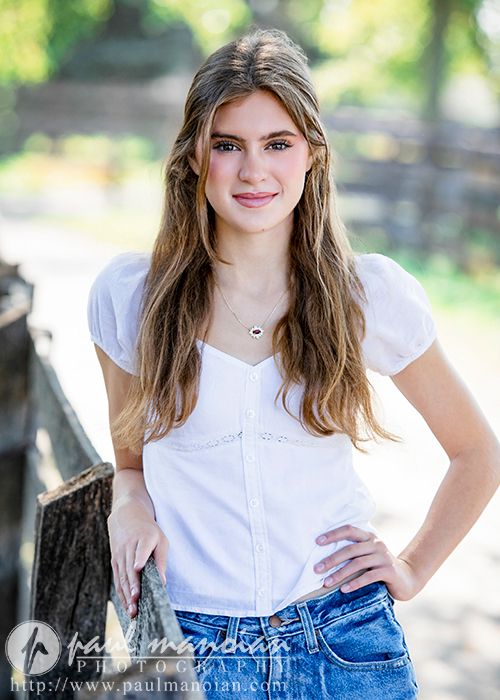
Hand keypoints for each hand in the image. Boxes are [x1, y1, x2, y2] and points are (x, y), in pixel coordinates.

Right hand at [108, 496, 168, 617]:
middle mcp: (129, 545)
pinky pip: (117, 579)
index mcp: (144, 537)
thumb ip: (161, 559)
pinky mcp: (114, 560)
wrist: (126, 515)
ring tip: (132, 610)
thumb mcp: (160, 539)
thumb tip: (163, 581)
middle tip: (136, 603)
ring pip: (122, 576)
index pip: (141, 548)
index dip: (139, 558)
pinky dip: (122, 593)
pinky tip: (127, 605)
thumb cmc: (148, 530)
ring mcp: (119, 553)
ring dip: (126, 594)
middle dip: (133, 586)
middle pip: (130, 568)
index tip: (137, 568)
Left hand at [314, 525, 422, 600]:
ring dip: (340, 574)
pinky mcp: (389, 571)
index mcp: (368, 537)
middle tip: (317, 569)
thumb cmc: (379, 566)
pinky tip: (343, 589)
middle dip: (331, 559)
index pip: (349, 530)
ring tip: (326, 583)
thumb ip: (353, 552)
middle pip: (350, 549)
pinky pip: (369, 576)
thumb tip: (324, 557)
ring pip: (357, 563)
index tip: (317, 542)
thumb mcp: (368, 555)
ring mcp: (384, 557)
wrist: (407, 578)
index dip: (333, 534)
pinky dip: (354, 583)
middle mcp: (376, 544)